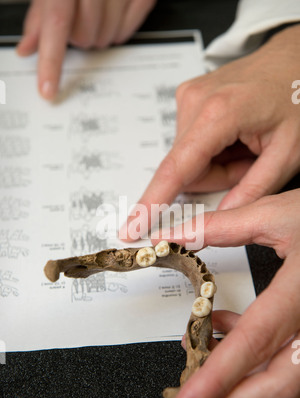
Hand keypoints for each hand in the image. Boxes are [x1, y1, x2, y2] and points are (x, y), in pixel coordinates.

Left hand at [16, 0, 155, 99]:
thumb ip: (40, 18)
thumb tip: (27, 48)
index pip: (56, 23)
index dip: (51, 60)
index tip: (48, 89)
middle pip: (84, 37)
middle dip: (78, 36)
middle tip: (79, 18)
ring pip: (106, 38)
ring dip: (99, 34)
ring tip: (97, 13)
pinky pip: (127, 32)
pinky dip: (118, 30)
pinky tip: (112, 14)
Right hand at [121, 24, 299, 239]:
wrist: (295, 59)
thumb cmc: (298, 96)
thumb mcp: (287, 153)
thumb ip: (253, 191)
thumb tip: (221, 217)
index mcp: (220, 113)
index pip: (176, 170)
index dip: (152, 203)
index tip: (131, 227)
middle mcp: (195, 101)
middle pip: (186, 170)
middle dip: (217, 177)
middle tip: (251, 161)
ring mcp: (189, 97)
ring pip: (188, 159)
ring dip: (216, 163)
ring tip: (246, 145)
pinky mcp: (189, 98)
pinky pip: (190, 143)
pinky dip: (213, 149)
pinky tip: (235, 135)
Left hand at [152, 189, 299, 397]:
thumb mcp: (276, 213)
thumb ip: (221, 227)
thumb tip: (173, 238)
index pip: (255, 341)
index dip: (218, 378)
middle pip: (278, 384)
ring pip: (285, 379)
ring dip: (238, 383)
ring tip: (199, 366)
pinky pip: (289, 358)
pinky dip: (253, 356)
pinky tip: (225, 330)